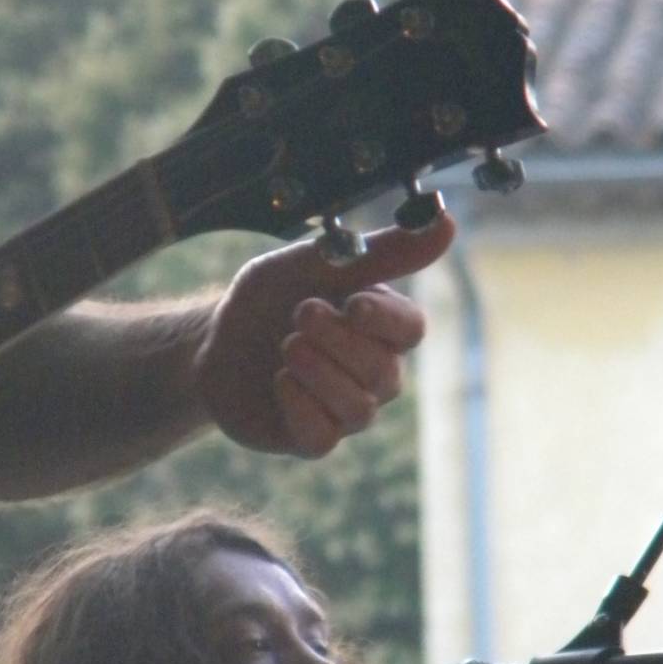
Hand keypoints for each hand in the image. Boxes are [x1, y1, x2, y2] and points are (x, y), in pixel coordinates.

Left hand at [193, 212, 454, 456]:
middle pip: (384, 372)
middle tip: (300, 314)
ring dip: (318, 372)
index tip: (354, 305)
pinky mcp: (313, 439)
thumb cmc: (270, 300)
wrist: (214, 341)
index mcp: (379, 327)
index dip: (386, 322)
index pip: (411, 330)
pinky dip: (299, 405)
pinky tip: (279, 381)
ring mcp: (344, 411)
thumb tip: (448, 224)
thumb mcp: (314, 263)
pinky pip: (324, 436)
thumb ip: (380, 251)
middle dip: (338, 342)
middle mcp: (372, 374)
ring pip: (358, 408)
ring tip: (287, 346)